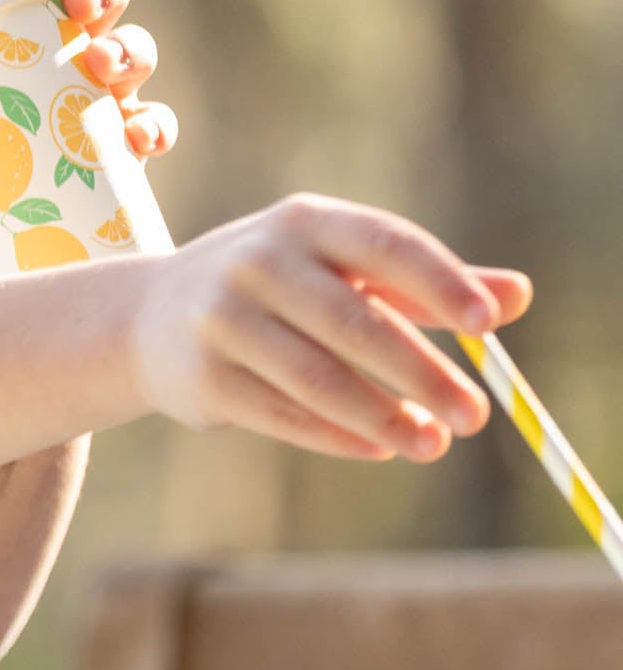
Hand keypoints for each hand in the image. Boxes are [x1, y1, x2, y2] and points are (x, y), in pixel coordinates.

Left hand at [0, 0, 176, 188]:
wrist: (11, 205)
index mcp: (9, 29)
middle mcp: (66, 50)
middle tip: (80, 5)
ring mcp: (103, 94)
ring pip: (135, 51)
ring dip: (128, 50)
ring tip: (103, 68)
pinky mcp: (127, 145)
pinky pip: (155, 125)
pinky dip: (155, 127)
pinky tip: (138, 137)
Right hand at [128, 191, 533, 460]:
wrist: (150, 317)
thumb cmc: (276, 289)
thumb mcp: (340, 268)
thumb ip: (422, 284)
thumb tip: (518, 295)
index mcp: (302, 222)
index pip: (382, 244)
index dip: (437, 282)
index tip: (487, 324)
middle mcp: (256, 261)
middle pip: (353, 320)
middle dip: (421, 371)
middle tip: (476, 414)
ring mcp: (221, 318)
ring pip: (317, 377)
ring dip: (384, 415)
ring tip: (434, 444)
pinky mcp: (202, 376)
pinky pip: (283, 413)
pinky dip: (338, 436)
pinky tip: (379, 447)